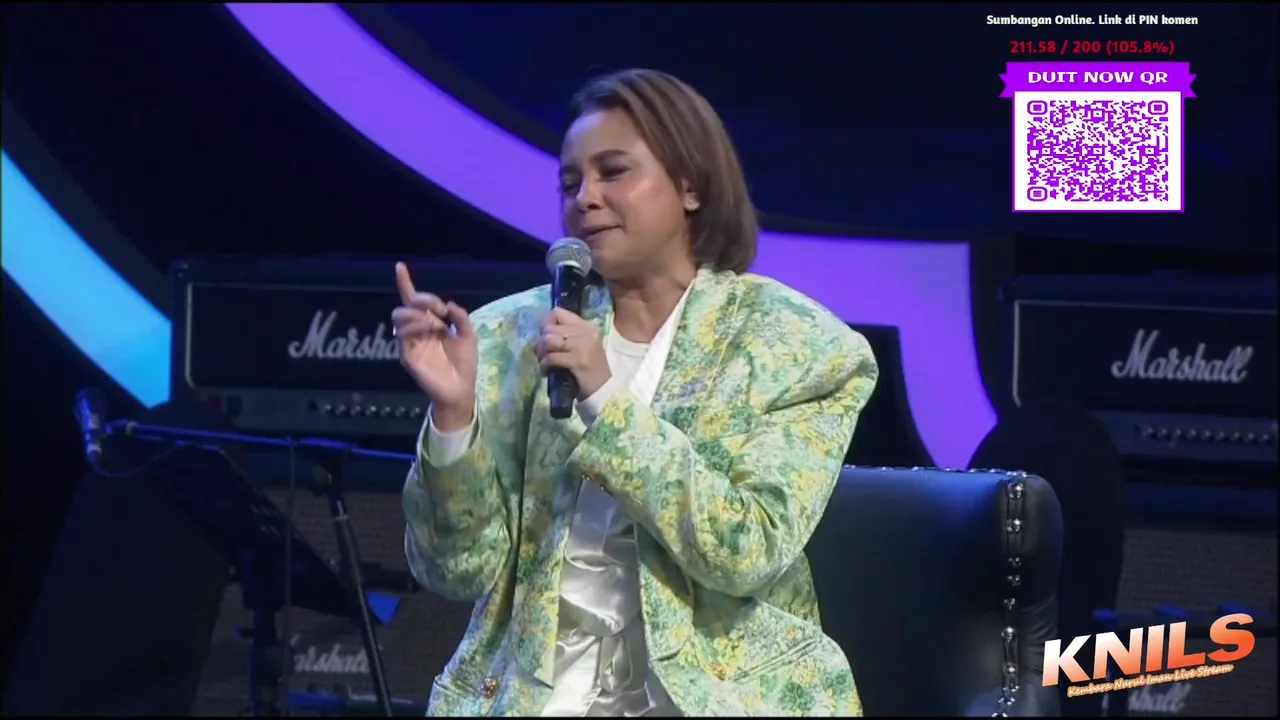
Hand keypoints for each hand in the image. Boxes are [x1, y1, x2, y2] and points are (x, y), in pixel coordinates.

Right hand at [391, 262, 477, 427]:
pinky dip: (414, 326)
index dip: (406, 283)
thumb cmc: (465, 364)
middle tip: (441, 310)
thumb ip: (461, 317)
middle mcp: (418, 330)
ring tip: (434, 322)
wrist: (461, 389)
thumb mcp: (469, 336)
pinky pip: (402, 334)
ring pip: (399, 316)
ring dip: (416, 313)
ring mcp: (411, 342)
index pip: (414, 300)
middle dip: (423, 299)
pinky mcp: (407, 355)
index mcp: (431, 323)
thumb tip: (449, 305)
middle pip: (408, 304)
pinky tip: (428, 328)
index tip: (400, 266)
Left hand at [536, 308, 610, 399]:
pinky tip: (547, 370)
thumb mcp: (580, 346)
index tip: (545, 338)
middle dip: (541, 342)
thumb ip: (564, 336)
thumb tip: (540, 336)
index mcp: (587, 326)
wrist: (604, 390)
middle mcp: (587, 332)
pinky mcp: (578, 360)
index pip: (558, 313)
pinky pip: (552, 357)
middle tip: (542, 354)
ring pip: (549, 340)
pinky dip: (545, 364)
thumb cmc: (588, 369)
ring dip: (541, 352)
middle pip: (550, 328)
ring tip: (544, 361)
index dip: (546, 324)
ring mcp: (584, 345)